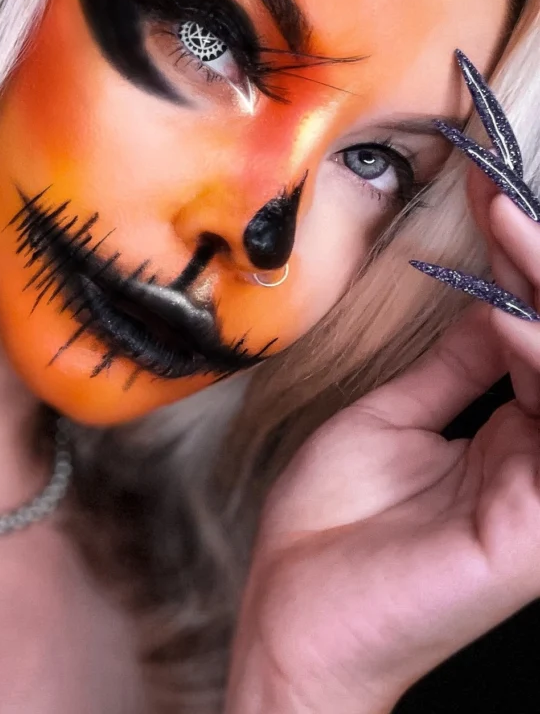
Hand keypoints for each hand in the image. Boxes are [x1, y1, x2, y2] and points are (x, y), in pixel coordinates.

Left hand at [225, 56, 539, 713]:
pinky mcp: (537, 532)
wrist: (293, 616)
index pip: (539, 333)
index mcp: (512, 438)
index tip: (490, 193)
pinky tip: (513, 318)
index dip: (521, 263)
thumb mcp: (389, 418)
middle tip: (503, 195)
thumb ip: (452, 365)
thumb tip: (491, 298)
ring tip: (511, 227)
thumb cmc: (334, 527)